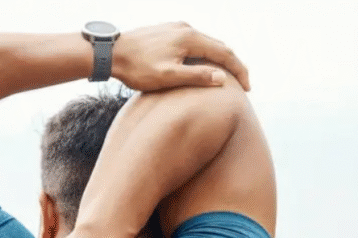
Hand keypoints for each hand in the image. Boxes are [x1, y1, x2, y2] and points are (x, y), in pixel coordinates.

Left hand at [113, 22, 249, 91]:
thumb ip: (196, 77)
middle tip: (242, 84)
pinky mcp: (166, 32)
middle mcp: (185, 28)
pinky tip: (201, 66)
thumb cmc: (136, 68)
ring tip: (225, 77)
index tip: (248, 88)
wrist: (109, 53)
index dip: (239, 71)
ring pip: (205, 43)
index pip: (225, 53)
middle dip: (232, 65)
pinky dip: (203, 54)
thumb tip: (223, 78)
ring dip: (218, 59)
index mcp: (190, 38)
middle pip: (218, 45)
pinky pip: (192, 42)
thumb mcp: (167, 77)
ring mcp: (175, 28)